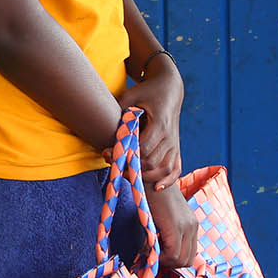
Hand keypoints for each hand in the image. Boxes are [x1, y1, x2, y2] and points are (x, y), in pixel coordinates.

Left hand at [118, 60, 183, 188]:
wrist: (170, 89)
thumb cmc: (147, 91)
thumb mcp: (131, 95)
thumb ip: (119, 109)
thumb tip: (100, 121)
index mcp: (160, 123)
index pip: (143, 148)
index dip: (125, 153)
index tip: (108, 152)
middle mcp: (170, 136)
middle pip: (152, 162)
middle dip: (131, 166)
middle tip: (112, 162)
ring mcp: (175, 144)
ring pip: (164, 169)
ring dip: (146, 176)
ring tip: (127, 174)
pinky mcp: (177, 148)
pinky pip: (175, 169)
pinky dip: (167, 180)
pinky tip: (155, 187)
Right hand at [145, 180, 200, 272]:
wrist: (149, 176)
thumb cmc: (151, 194)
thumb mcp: (164, 216)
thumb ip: (166, 231)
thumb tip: (157, 250)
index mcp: (192, 224)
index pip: (189, 254)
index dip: (173, 260)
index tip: (157, 253)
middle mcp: (193, 226)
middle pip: (187, 260)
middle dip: (169, 263)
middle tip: (153, 255)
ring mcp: (187, 227)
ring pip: (180, 260)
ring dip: (163, 260)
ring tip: (149, 249)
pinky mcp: (176, 227)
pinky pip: (172, 254)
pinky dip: (159, 255)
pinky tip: (147, 245)